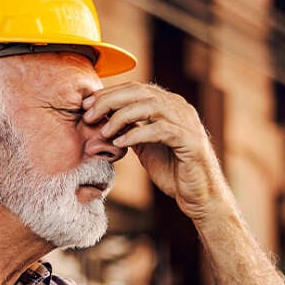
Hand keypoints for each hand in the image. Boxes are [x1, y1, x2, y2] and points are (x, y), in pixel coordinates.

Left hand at [83, 82, 226, 218]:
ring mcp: (187, 122)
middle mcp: (180, 107)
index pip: (135, 88)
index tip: (86, 105)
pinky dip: (138, 133)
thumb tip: (104, 120)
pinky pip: (161, 130)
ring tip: (104, 131)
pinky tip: (121, 142)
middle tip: (89, 114)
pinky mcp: (191, 141)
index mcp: (169, 104)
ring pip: (150, 106)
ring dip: (121, 116)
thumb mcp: (146, 146)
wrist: (198, 196)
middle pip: (140, 92)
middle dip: (110, 101)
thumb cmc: (174, 171)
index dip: (108, 93)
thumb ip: (131, 130)